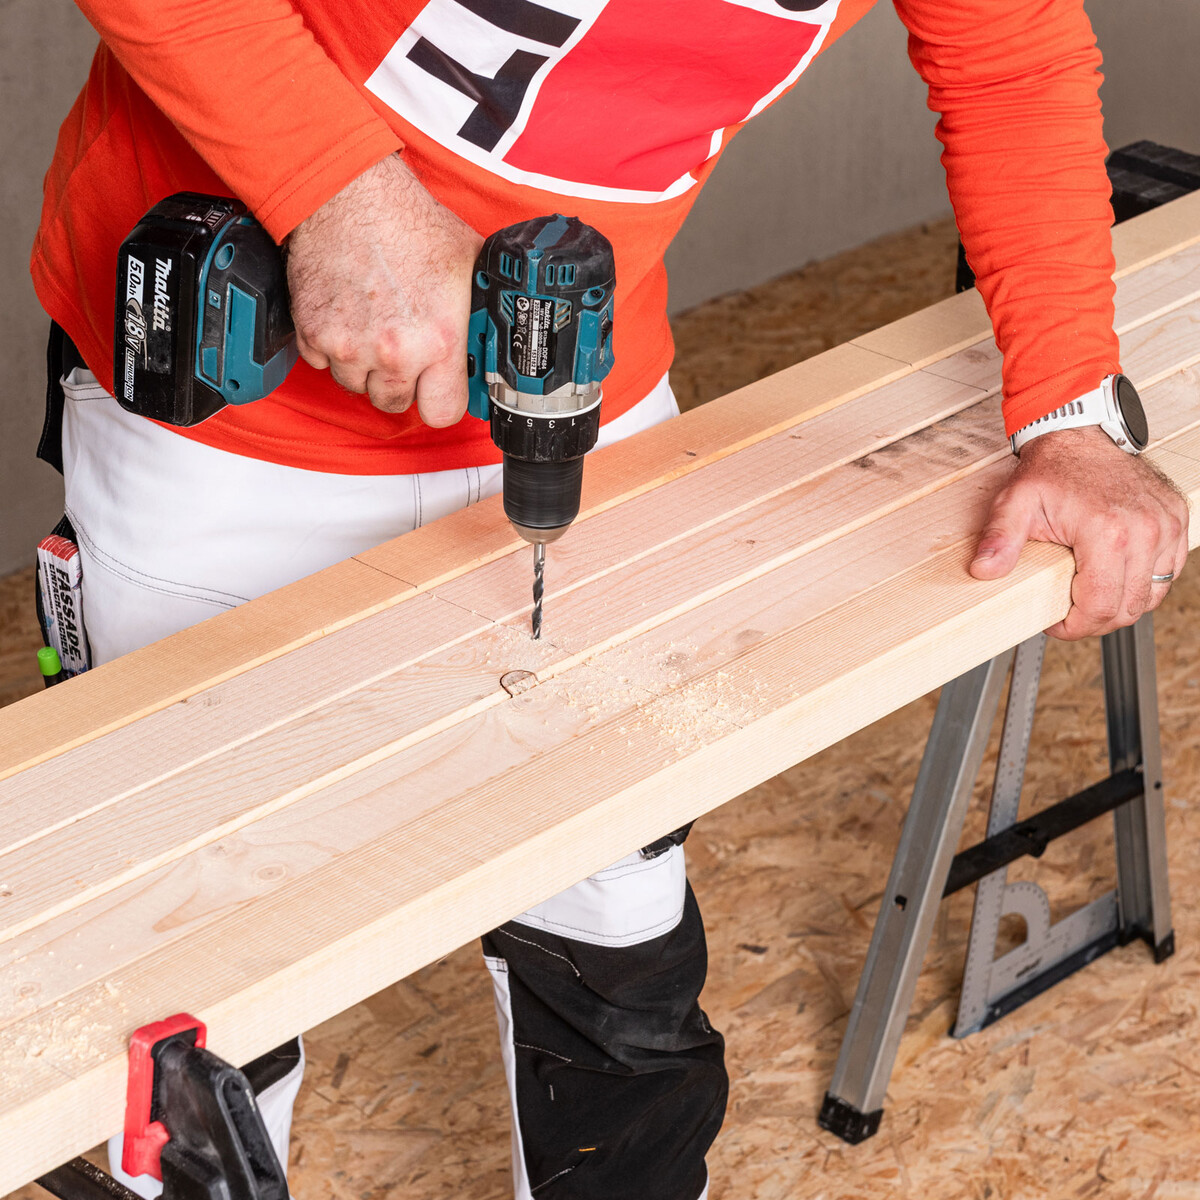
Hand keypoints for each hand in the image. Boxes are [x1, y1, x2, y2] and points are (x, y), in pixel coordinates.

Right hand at [285, 153, 482, 424]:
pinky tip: (349, 316)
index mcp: (438, 339)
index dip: (442, 398)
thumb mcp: (469, 268)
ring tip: (376, 325)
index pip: (443, 413)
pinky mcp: (313, 335)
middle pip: (396, 404)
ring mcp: (348, 346)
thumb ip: (479, 316)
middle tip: (405, 347)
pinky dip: (334, 348)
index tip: (440, 385)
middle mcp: (393, 351)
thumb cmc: (409, 225)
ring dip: (367, 366)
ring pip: (358, 386)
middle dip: (403, 381)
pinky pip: (324, 365)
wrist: (348, 194)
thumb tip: (496, 343)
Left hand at [969, 426, 1188, 639]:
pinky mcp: (1176, 519)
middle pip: (1128, 608)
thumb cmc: (1051, 470)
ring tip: (1091, 594)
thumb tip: (983, 570)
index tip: (1057, 623)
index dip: (1076, 626)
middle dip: (1096, 620)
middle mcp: (1145, 530)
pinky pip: (1168, 571)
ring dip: (1121, 604)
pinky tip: (1116, 575)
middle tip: (1070, 612)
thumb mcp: (1014, 503)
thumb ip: (998, 539)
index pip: (1101, 606)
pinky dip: (1144, 583)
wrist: (1080, 435)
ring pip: (1151, 595)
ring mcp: (1166, 525)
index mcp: (1107, 532)